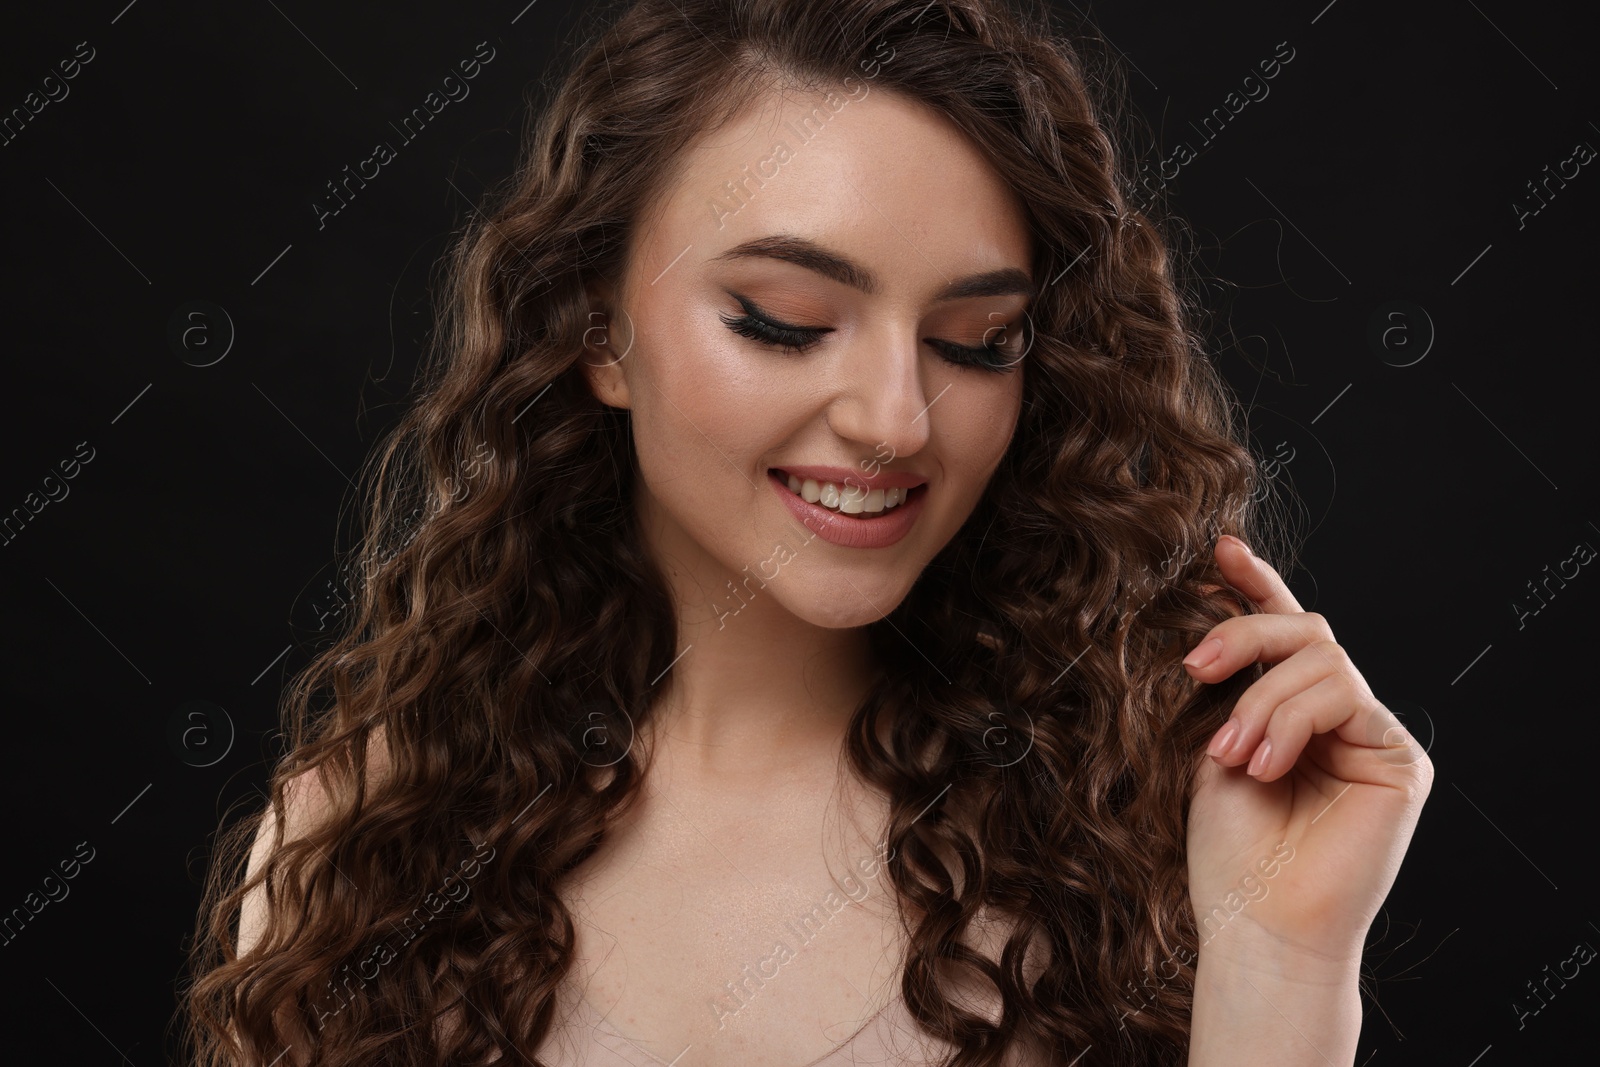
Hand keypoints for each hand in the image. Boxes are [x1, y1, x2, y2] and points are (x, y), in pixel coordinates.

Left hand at [1182, 535, 1433, 965]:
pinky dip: (1291, 720)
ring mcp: (1373, 736)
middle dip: (1243, 636)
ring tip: (1231, 753)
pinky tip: (1264, 764)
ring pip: (1322, 657)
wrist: (1256, 922)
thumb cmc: (1228, 850)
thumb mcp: (1212, 747)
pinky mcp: (1399, 759)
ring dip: (1261, 698)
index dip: (1255, 585)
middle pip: (1305, 631)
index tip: (1218, 549)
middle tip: (1193, 669)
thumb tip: (1210, 610)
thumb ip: (1227, 686)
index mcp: (1293, 714)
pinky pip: (1344, 694)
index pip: (1284, 634)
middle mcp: (1340, 719)